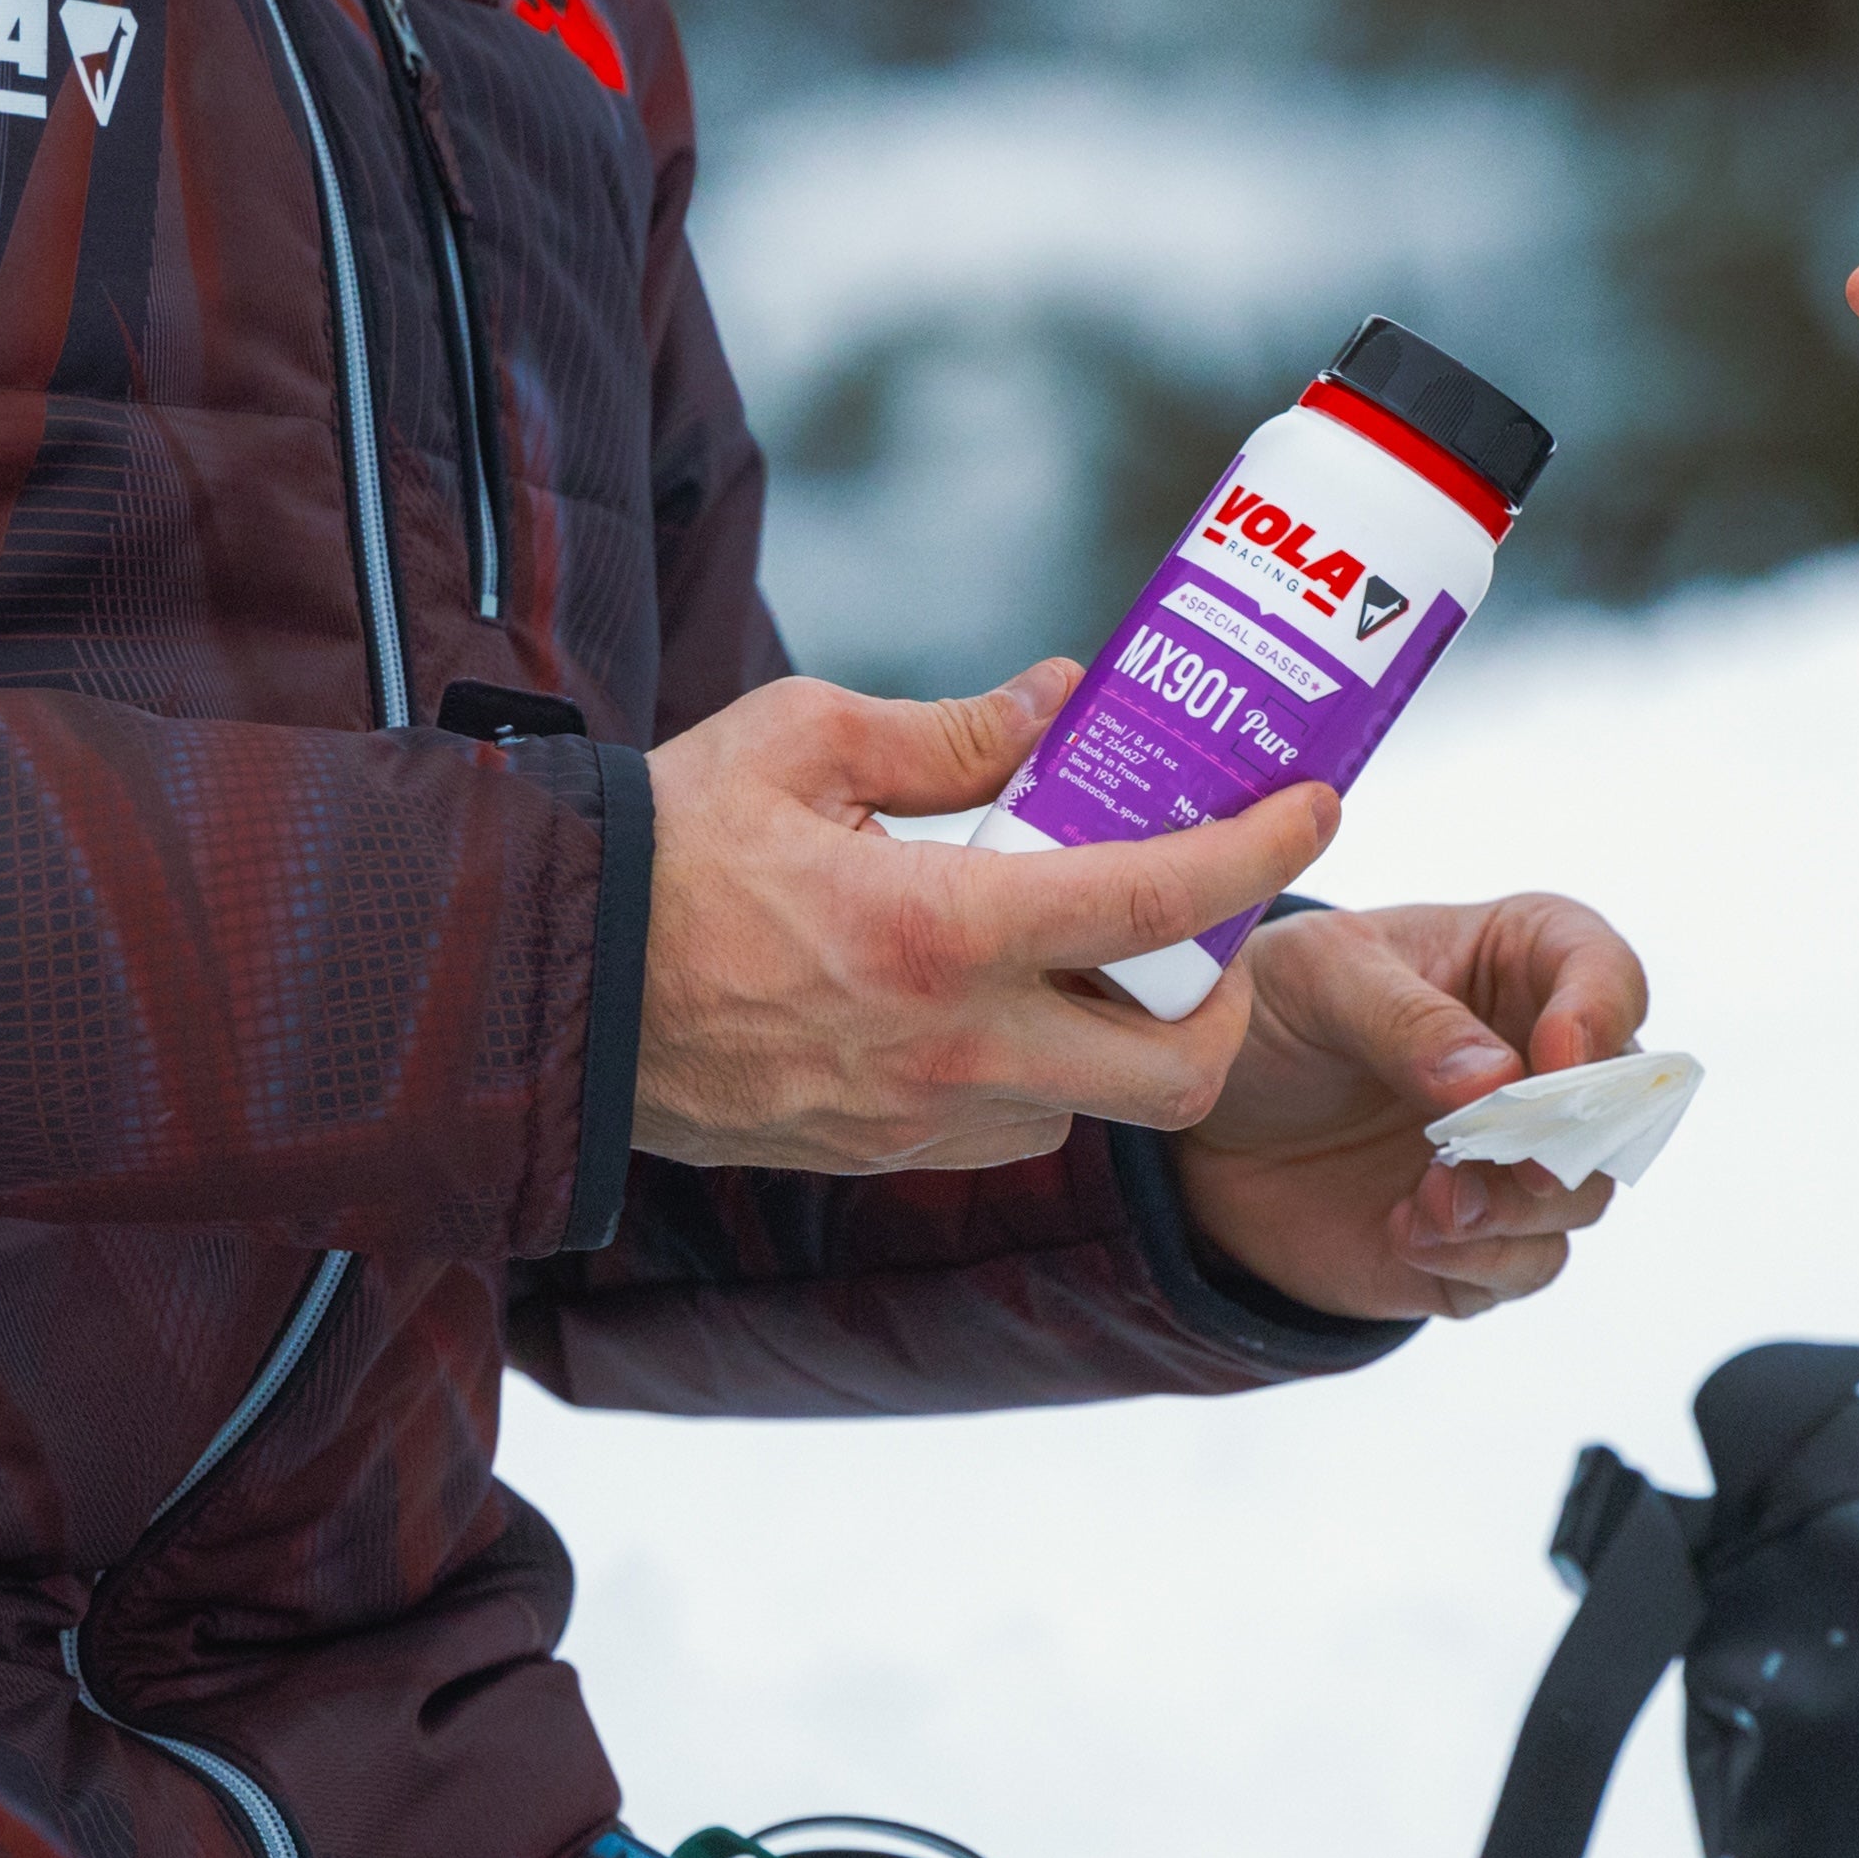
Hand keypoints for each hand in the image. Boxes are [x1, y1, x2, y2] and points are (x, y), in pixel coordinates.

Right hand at [634, 664, 1336, 1174]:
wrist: (543, 985)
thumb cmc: (666, 845)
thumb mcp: (804, 740)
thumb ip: (955, 732)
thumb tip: (1068, 701)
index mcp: (941, 930)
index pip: (1156, 901)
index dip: (1259, 852)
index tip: (1314, 807)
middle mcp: (951, 1045)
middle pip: (1179, 1073)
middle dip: (1228, 1004)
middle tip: (1210, 927)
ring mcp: (920, 1119)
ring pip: (1096, 1102)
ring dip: (1121, 1032)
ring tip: (1090, 944)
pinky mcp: (884, 1156)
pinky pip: (1012, 1123)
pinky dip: (1040, 1065)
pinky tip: (1001, 993)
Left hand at [1175, 896, 1651, 1320]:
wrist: (1209, 1123)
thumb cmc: (1272, 1011)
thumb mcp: (1316, 980)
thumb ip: (1404, 1019)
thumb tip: (1493, 1079)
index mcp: (1521, 963)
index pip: (1608, 976)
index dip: (1600, 1018)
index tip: (1555, 1063)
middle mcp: (1539, 1062)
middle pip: (1620, 1106)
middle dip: (1570, 1139)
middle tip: (1514, 1161)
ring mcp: (1519, 1156)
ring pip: (1585, 1197)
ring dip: (1517, 1209)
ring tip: (1431, 1205)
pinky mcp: (1486, 1239)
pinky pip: (1526, 1266)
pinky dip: (1477, 1262)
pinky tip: (1404, 1236)